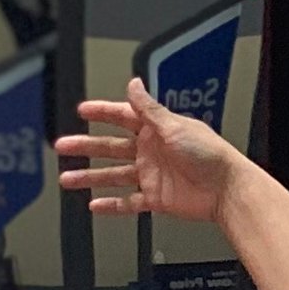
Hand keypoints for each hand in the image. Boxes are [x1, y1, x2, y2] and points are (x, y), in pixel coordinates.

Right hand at [56, 77, 242, 223]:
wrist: (225, 189)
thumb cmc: (209, 154)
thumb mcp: (174, 125)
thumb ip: (149, 108)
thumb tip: (134, 84)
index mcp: (156, 129)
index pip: (123, 116)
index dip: (103, 112)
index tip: (83, 110)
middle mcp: (151, 150)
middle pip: (110, 147)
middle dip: (85, 146)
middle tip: (63, 145)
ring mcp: (152, 174)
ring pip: (113, 175)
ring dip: (90, 176)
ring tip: (68, 178)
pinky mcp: (155, 197)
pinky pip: (127, 202)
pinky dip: (111, 205)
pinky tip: (95, 204)